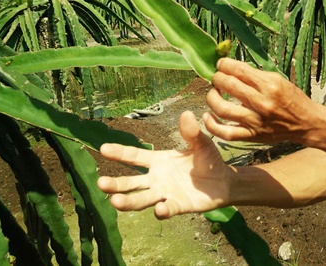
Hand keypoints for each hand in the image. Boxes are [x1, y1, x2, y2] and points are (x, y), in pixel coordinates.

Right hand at [97, 110, 232, 218]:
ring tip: (115, 202)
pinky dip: (162, 211)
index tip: (103, 148)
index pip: (134, 157)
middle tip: (101, 183)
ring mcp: (165, 194)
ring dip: (128, 201)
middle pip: (131, 183)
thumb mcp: (201, 143)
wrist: (224, 180)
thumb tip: (186, 114)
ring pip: (142, 200)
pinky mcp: (178, 206)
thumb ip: (191, 132)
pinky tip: (159, 209)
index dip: (119, 153)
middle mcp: (157, 179)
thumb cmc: (208, 160)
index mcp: (158, 161)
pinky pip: (168, 210)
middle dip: (115, 184)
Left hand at [203, 58, 323, 143]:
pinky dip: (212, 125)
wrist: (306, 123)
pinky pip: (226, 133)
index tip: (221, 64)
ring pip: (222, 109)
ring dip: (212, 97)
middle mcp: (262, 103)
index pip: (240, 70)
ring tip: (213, 92)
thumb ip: (256, 75)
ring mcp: (256, 121)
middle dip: (217, 78)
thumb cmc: (292, 99)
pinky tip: (207, 116)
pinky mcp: (252, 136)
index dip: (225, 64)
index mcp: (270, 85)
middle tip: (216, 77)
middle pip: (229, 86)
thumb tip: (233, 68)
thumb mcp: (279, 80)